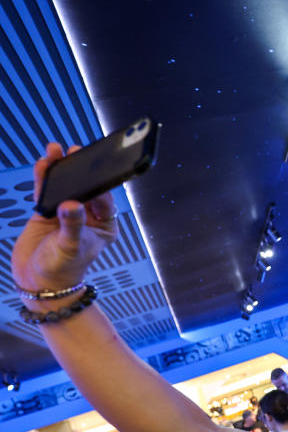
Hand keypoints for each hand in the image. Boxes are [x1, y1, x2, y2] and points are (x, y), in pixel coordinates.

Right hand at [11, 143, 117, 293]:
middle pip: (85, 187)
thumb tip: (72, 205)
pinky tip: (43, 164)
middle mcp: (88, 215)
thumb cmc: (62, 270)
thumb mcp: (70, 247)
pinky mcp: (48, 212)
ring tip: (55, 150)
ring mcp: (67, 212)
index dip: (97, 184)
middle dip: (80, 170)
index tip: (91, 170)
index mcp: (104, 225)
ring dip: (61, 168)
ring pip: (66, 186)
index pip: (104, 199)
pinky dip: (45, 178)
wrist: (38, 282)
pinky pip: (47, 191)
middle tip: (76, 152)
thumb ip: (72, 225)